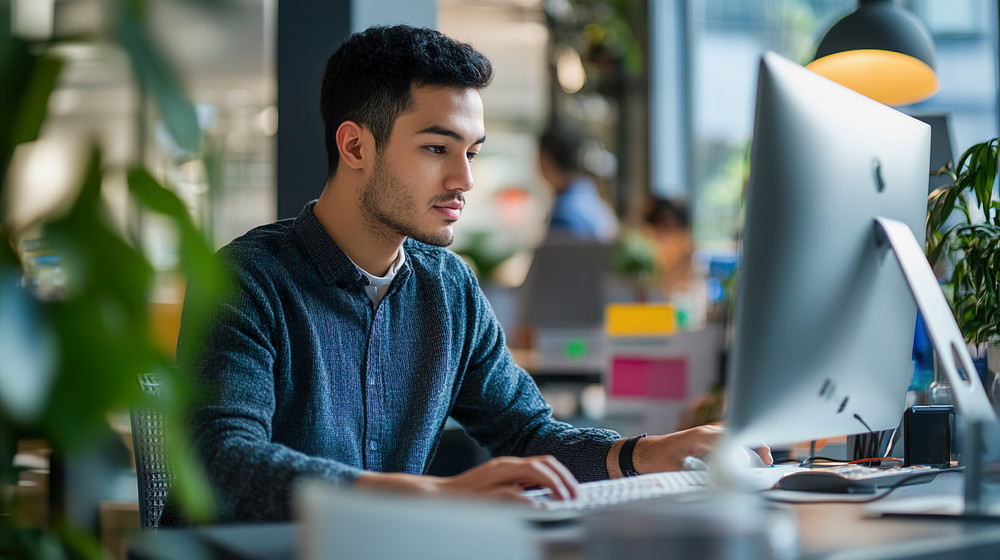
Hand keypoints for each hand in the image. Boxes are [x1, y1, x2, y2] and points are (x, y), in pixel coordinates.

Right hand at [354, 455, 578, 502]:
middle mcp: (505, 466)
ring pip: (534, 470)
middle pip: (544, 463)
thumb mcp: (497, 489)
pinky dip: (530, 499)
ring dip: (554, 484)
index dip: (564, 474)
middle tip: (576, 497)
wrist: (436, 497)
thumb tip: (540, 496)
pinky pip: (513, 492)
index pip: (544, 462)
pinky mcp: (487, 492)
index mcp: (508, 465)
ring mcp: (496, 477)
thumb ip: (517, 488)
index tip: (576, 490)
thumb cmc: (467, 496)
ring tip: (565, 500)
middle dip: (565, 479)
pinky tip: (541, 507)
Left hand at [608, 424, 772, 476]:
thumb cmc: (656, 460)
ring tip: (763, 460)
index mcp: (700, 436)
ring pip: (734, 435)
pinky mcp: (704, 441)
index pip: (732, 436)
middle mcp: (705, 431)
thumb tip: (720, 485)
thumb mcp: (678, 471)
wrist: (641, 453)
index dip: (750, 445)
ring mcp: (705, 434)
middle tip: (768, 460)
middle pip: (738, 431)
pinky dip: (738, 448)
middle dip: (755, 443)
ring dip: (748, 445)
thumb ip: (700, 477)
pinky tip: (745, 460)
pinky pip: (726, 440)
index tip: (763, 458)